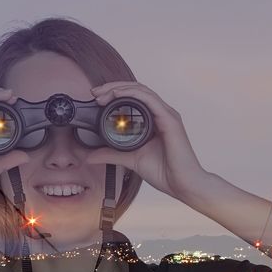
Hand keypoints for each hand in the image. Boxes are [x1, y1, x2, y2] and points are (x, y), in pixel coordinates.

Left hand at [86, 82, 209, 200]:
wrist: (182, 184)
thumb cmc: (164, 172)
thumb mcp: (130, 159)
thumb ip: (110, 155)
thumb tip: (89, 156)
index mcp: (154, 119)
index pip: (133, 98)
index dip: (114, 93)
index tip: (96, 98)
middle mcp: (161, 113)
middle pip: (136, 90)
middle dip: (113, 87)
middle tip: (95, 93)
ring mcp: (167, 115)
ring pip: (142, 91)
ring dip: (120, 88)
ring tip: (103, 93)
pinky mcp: (170, 120)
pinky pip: (150, 100)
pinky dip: (133, 94)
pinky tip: (118, 94)